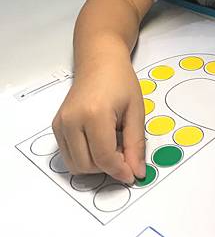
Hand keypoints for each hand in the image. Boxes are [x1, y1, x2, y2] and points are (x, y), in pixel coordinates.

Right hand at [52, 57, 145, 183]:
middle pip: (88, 165)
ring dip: (96, 164)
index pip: (104, 157)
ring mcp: (61, 123)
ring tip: (111, 143)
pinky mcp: (56, 126)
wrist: (100, 62)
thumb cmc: (120, 81)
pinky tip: (98, 141)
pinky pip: (69, 155)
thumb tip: (136, 172)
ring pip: (76, 165)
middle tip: (124, 151)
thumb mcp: (135, 110)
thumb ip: (135, 143)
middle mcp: (72, 120)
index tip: (132, 174)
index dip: (120, 171)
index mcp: (95, 114)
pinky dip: (85, 156)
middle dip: (108, 167)